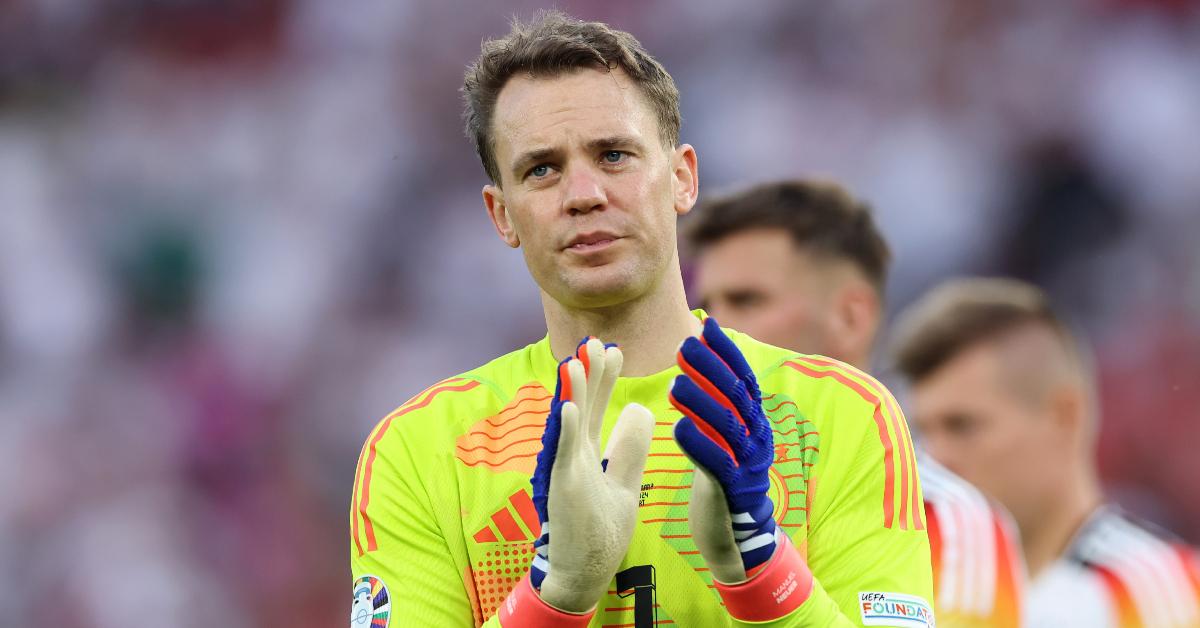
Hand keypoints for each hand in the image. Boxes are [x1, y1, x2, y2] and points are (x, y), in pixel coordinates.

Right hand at [530, 337, 653, 611]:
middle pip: (580, 406)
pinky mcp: (563, 490)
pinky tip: (567, 405)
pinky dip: (564, 430)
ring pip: (567, 424)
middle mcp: (572, 456)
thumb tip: (640, 411)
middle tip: (594, 340)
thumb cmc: (599, 529)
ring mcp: (565, 471)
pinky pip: (562, 456)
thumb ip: (629, 448)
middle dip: (587, 373)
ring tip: (575, 360)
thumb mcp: (623, 481)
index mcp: (586, 452)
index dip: (603, 378)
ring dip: (570, 392)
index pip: (594, 406)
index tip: (614, 348)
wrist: (583, 572)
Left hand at [669, 317, 777, 583]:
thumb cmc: (722, 474)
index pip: (744, 378)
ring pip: (728, 427)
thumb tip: (697, 352)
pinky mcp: (734, 491)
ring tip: (676, 383)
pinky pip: (719, 464)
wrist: (735, 533)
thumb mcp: (722, 433)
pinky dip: (700, 444)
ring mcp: (748, 464)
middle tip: (683, 347)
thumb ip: (715, 399)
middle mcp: (757, 437)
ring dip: (702, 403)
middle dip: (711, 368)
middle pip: (736, 396)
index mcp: (755, 421)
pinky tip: (679, 428)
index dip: (726, 351)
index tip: (706, 325)